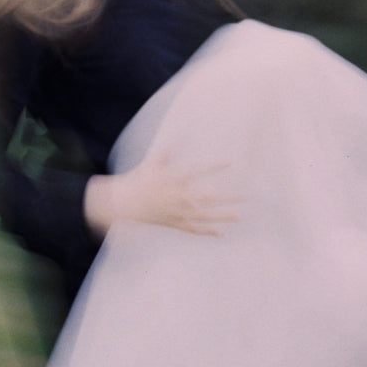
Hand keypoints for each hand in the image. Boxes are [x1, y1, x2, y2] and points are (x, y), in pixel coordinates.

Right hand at [84, 151, 240, 237]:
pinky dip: (207, 231)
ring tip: (239, 215)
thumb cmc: (138, 180)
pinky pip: (193, 229)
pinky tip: (221, 232)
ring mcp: (176, 212)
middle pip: (206, 197)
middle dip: (225, 197)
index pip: (197, 170)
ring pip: (203, 216)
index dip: (213, 165)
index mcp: (172, 179)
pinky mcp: (173, 223)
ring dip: (222, 216)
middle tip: (243, 196)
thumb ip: (168, 152)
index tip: (229, 162)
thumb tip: (181, 134)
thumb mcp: (152, 163)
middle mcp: (177, 197)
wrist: (122, 204)